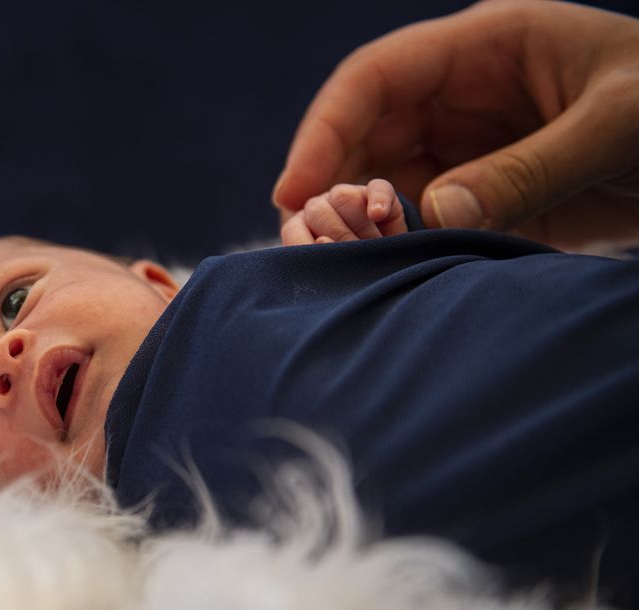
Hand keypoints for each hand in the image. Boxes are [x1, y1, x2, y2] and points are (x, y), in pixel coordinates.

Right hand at [272, 0, 638, 249]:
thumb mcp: (619, 124)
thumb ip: (531, 168)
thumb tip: (435, 214)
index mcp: (487, 46)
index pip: (376, 78)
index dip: (325, 131)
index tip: (293, 191)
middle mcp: (463, 95)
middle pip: (364, 135)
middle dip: (328, 187)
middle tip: (307, 245)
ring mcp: (469, 148)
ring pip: (382, 181)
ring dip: (354, 223)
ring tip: (337, 265)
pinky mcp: (482, 196)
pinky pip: (417, 220)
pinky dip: (394, 246)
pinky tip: (384, 272)